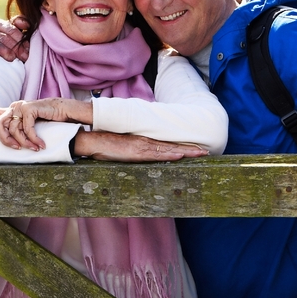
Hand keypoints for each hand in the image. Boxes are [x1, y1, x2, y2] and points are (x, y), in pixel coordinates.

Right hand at [0, 16, 30, 61]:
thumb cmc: (0, 47)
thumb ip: (18, 28)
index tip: (27, 47)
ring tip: (12, 59)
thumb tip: (27, 24)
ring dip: (5, 51)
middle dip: (16, 47)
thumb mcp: (10, 37)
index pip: (10, 27)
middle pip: (4, 36)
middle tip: (23, 56)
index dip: (20, 37)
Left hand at [0, 98, 91, 150]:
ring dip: (24, 143)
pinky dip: (33, 139)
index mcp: (10, 110)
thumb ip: (18, 128)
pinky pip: (26, 129)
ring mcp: (20, 106)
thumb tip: (9, 141)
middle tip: (15, 149)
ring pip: (13, 130)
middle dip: (4, 140)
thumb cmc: (47, 120)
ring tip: (34, 148)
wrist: (62, 111)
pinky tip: (41, 145)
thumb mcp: (29, 125)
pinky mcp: (29, 108)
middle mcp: (13, 107)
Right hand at [73, 131, 208, 161]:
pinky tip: (180, 155)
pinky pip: (156, 154)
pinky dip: (169, 154)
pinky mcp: (135, 151)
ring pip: (167, 149)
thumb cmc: (104, 145)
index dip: (181, 147)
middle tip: (206, 152)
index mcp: (142, 142)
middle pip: (171, 146)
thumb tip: (139, 157)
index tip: (194, 150)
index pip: (165, 145)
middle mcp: (144, 143)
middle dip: (189, 149)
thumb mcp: (121, 150)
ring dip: (185, 151)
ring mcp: (141, 146)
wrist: (90, 141)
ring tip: (200, 153)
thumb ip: (132, 152)